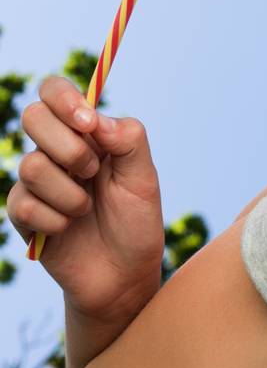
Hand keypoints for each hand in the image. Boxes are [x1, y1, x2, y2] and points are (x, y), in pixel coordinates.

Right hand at [6, 76, 164, 321]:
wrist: (124, 275)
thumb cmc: (137, 222)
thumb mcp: (144, 178)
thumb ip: (128, 140)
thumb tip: (96, 118)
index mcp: (87, 135)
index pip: (55, 92)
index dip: (63, 99)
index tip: (87, 123)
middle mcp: (56, 151)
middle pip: (33, 117)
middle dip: (68, 147)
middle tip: (93, 172)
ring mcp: (36, 182)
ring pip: (31, 165)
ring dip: (69, 192)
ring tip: (86, 209)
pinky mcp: (22, 214)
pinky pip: (24, 204)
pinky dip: (56, 219)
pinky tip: (69, 229)